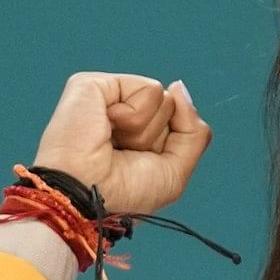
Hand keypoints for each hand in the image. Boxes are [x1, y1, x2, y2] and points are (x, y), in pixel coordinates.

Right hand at [31, 71, 210, 217]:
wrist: (87, 195)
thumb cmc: (123, 194)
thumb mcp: (174, 171)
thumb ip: (193, 131)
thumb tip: (178, 86)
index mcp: (136, 136)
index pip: (177, 124)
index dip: (169, 148)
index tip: (138, 165)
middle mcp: (122, 115)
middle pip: (173, 109)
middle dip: (156, 137)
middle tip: (123, 153)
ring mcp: (108, 97)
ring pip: (164, 98)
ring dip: (145, 130)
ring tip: (113, 142)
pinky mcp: (95, 84)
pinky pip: (150, 89)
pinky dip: (136, 115)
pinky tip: (108, 125)